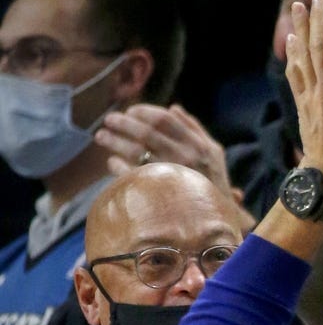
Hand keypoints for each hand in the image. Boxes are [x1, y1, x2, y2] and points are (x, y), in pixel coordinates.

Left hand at [95, 103, 255, 230]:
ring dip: (115, 141)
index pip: (165, 119)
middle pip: (147, 133)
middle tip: (108, 119)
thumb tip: (173, 108)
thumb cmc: (213, 181)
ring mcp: (171, 175)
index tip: (130, 111)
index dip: (143, 112)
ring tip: (101, 136)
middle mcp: (185, 157)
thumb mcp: (213, 151)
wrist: (218, 217)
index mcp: (198, 144)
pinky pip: (131, 175)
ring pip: (136, 151)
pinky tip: (111, 162)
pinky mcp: (159, 192)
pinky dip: (118, 166)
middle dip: (123, 123)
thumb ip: (195, 128)